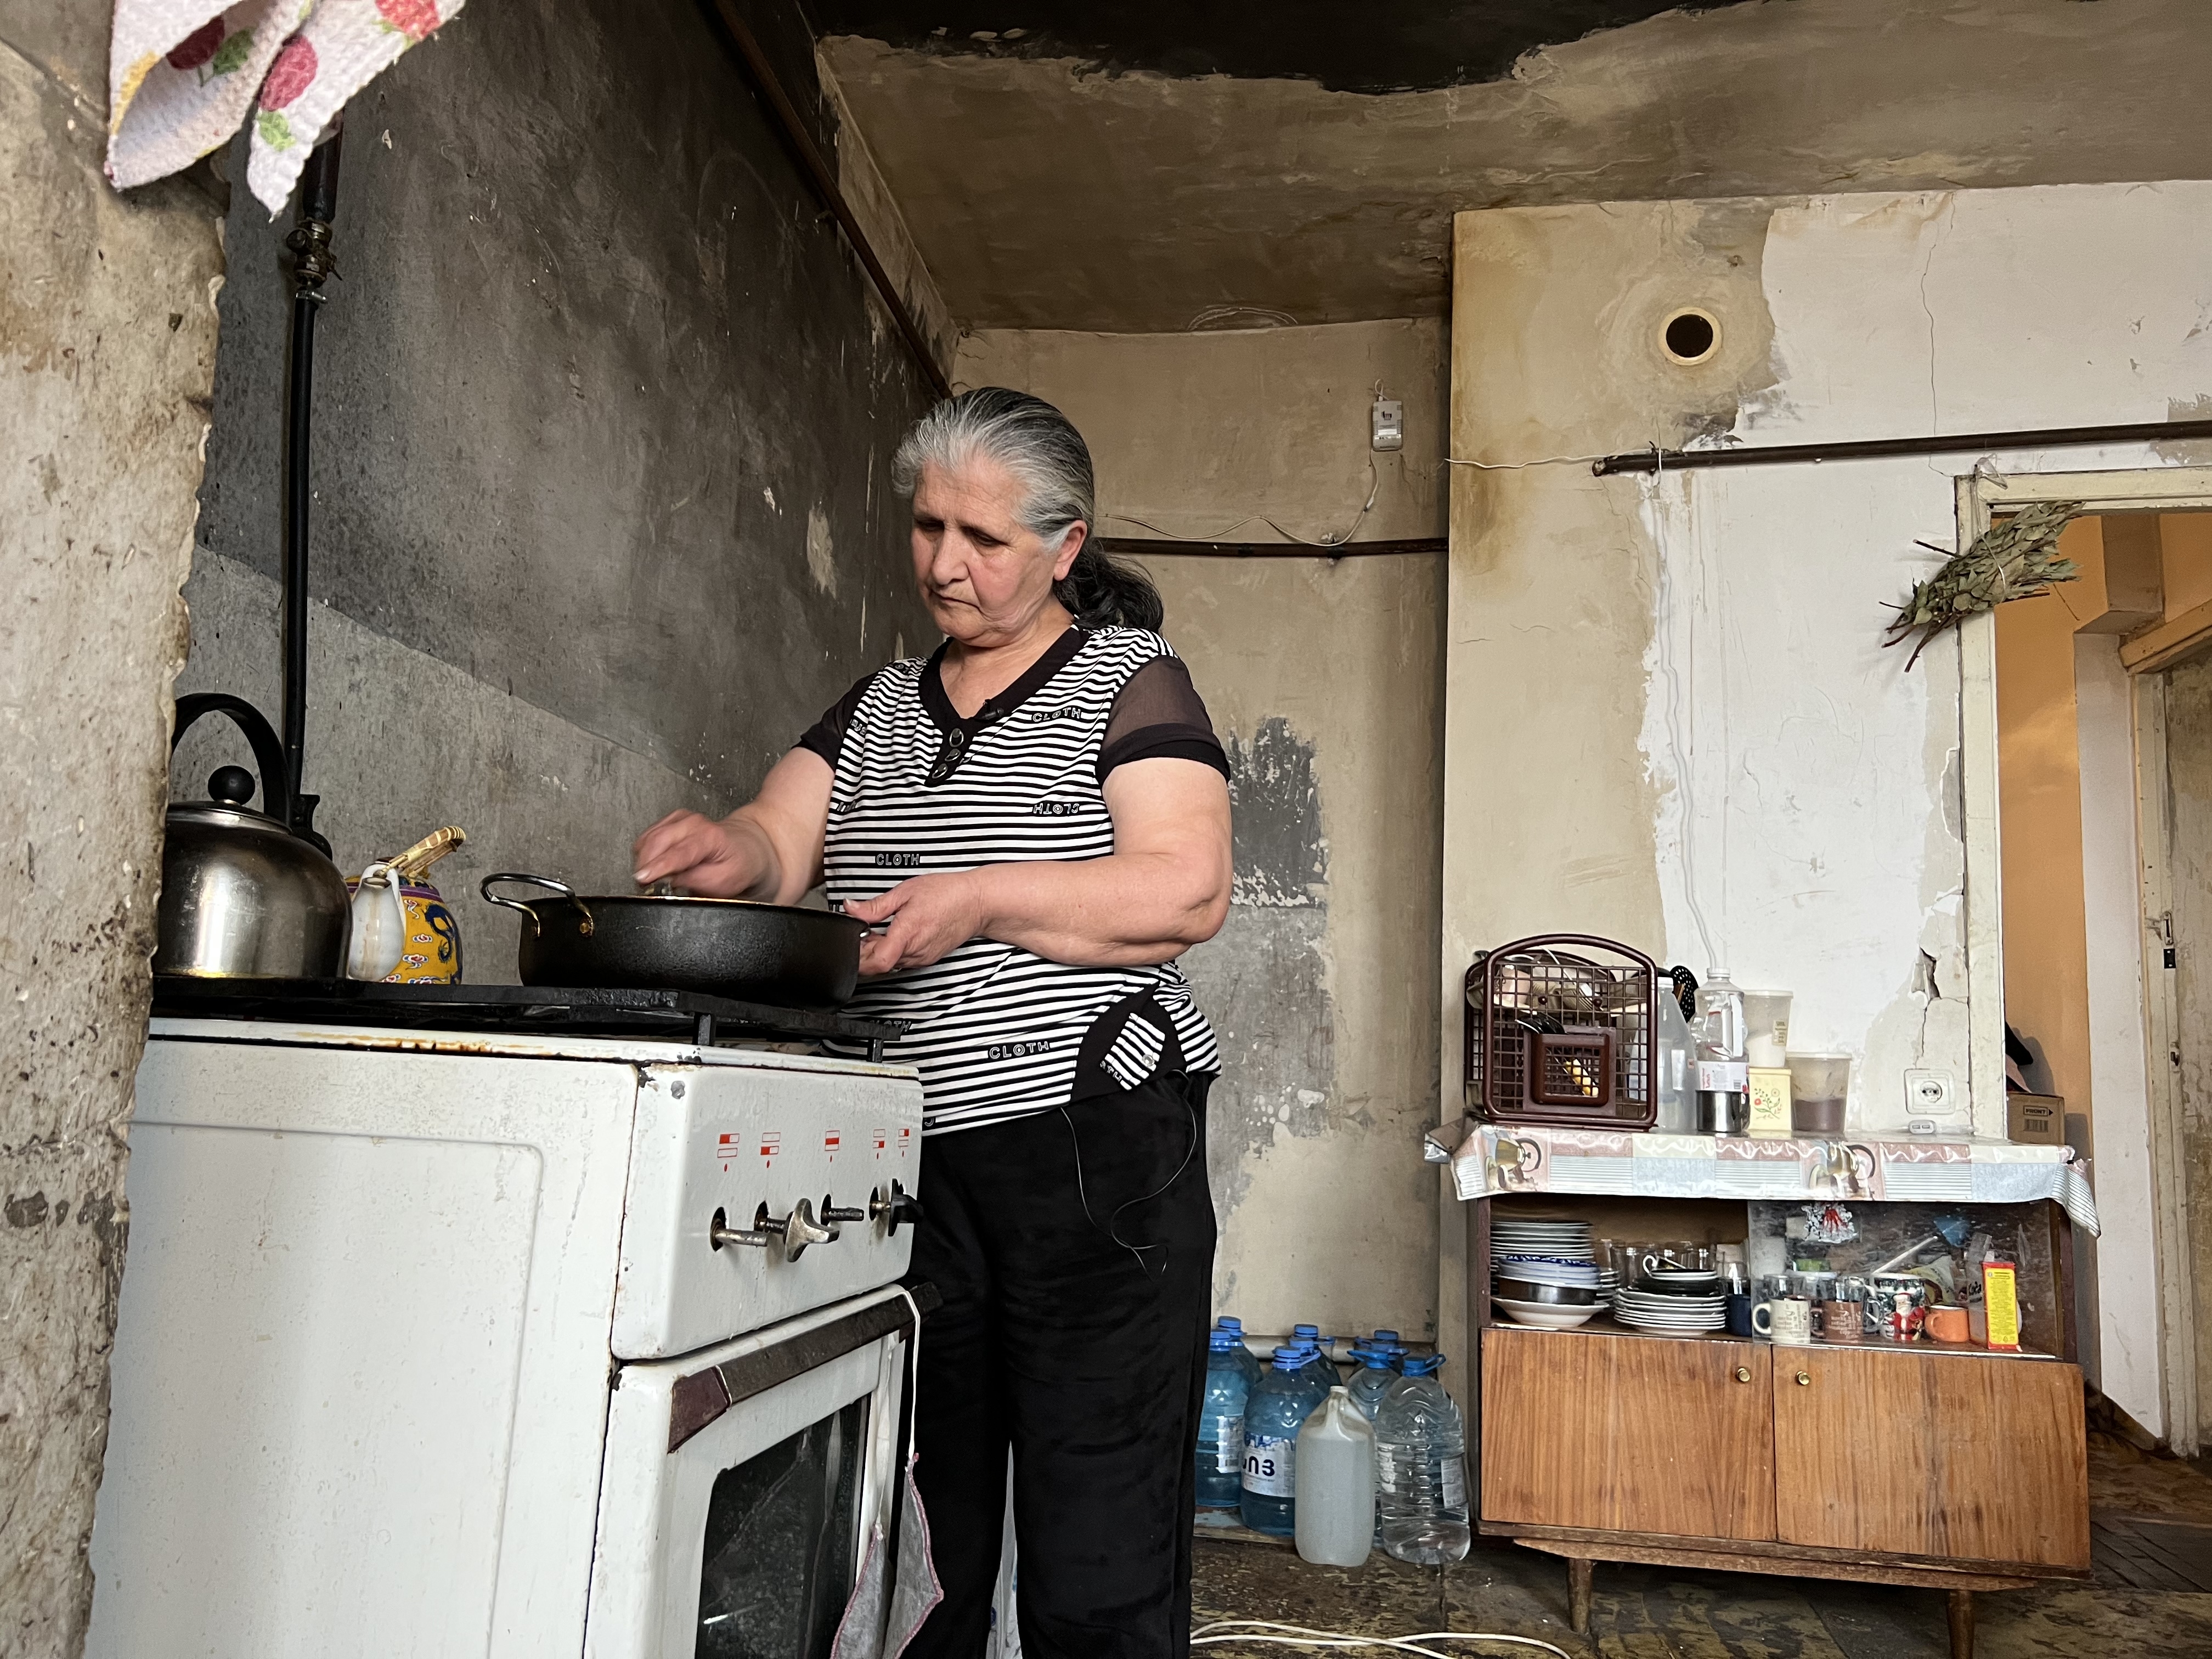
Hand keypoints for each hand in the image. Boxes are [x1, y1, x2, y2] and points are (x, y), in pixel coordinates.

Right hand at [632, 810, 761, 896]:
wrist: (746, 847)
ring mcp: (680, 819)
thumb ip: (697, 881)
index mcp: (710, 837)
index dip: (659, 867)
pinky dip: (646, 852)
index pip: (678, 853)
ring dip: (644, 860)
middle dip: (645, 865)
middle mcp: (693, 823)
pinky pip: (647, 836)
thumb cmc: (738, 864)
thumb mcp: (725, 882)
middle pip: (657, 842)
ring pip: (648, 839)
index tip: (643, 878)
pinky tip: (657, 863)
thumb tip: (670, 880)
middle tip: (645, 885)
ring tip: (654, 877)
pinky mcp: (670, 820)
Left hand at [847, 873, 985, 974]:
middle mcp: (915, 952)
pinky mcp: (927, 959)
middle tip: (864, 929)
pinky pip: (902, 961)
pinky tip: (895, 935)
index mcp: (907, 933)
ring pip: (889, 964)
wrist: (975, 903)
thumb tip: (850, 909)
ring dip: (878, 951)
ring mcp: (922, 958)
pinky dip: (892, 951)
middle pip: (878, 965)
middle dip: (865, 950)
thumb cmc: (946, 893)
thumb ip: (874, 906)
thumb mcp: (905, 892)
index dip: (858, 955)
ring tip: (881, 929)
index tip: (853, 940)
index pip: (876, 962)